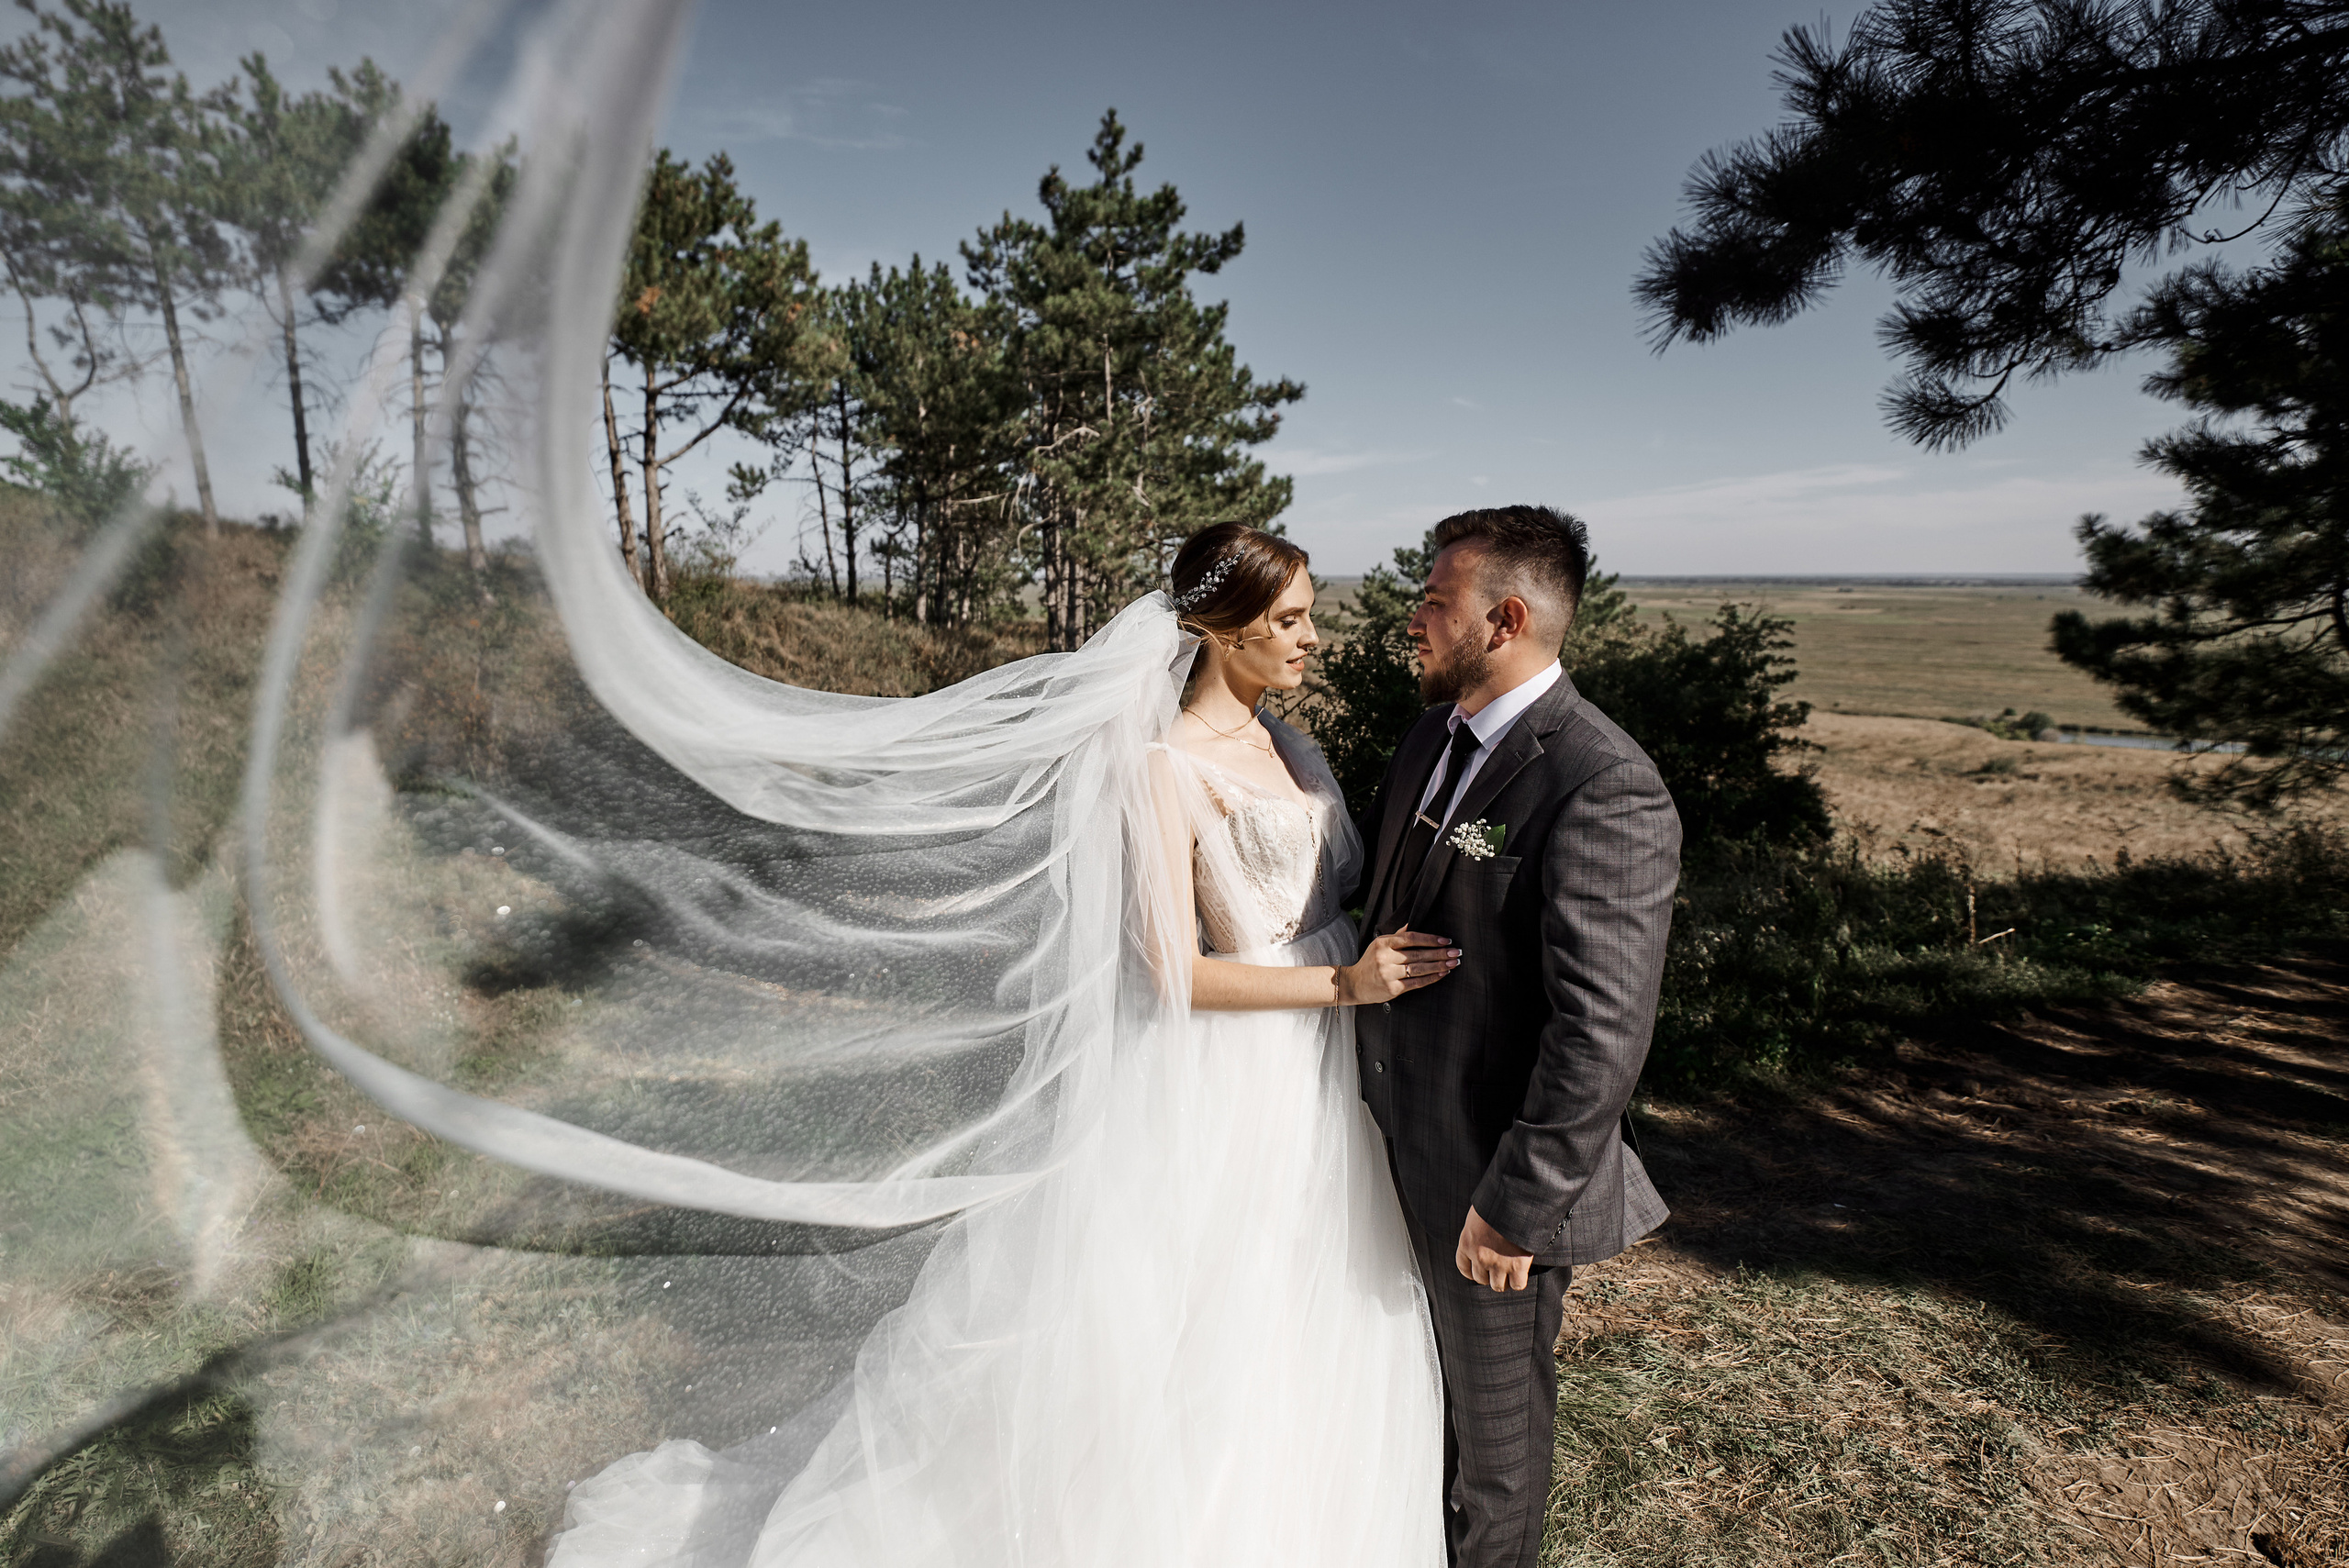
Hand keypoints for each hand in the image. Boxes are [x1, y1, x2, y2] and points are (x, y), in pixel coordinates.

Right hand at [1335, 926, 1459, 1005]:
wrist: (1355, 984)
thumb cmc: (1370, 962)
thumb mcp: (1379, 945)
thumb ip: (1397, 935)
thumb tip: (1413, 921)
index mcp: (1383, 943)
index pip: (1411, 938)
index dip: (1430, 939)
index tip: (1445, 940)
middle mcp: (1385, 958)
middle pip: (1418, 954)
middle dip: (1440, 953)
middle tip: (1456, 952)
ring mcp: (1389, 974)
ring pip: (1419, 969)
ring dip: (1439, 966)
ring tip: (1453, 963)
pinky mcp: (1393, 989)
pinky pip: (1417, 983)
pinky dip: (1431, 978)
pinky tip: (1442, 974)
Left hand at [1456, 1206, 1532, 1291]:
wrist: (1515, 1201)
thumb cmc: (1497, 1202)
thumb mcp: (1479, 1215)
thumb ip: (1477, 1231)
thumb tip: (1483, 1236)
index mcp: (1466, 1243)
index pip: (1463, 1268)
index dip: (1472, 1272)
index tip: (1479, 1271)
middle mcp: (1479, 1257)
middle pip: (1481, 1279)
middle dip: (1489, 1275)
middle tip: (1498, 1269)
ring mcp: (1498, 1263)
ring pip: (1498, 1286)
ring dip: (1503, 1281)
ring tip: (1510, 1273)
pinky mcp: (1517, 1266)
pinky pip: (1517, 1285)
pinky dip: (1519, 1281)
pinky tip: (1521, 1273)